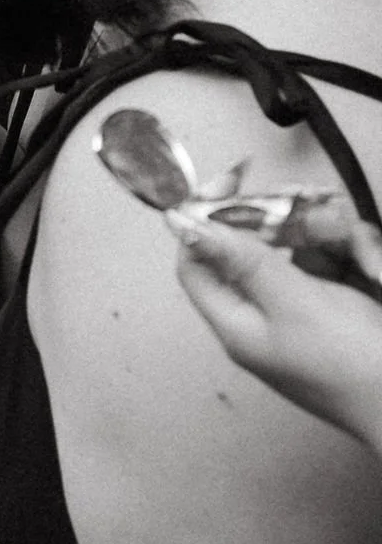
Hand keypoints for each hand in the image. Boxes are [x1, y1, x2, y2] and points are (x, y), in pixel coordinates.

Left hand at [171, 201, 381, 450]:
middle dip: (291, 219)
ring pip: (307, 246)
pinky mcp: (343, 304)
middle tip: (320, 203)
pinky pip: (341, 260)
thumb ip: (242, 258)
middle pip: (258, 244)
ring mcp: (308, 309)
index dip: (207, 216)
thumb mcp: (293, 303)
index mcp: (238, 323)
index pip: (198, 260)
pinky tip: (375, 271)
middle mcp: (266, 315)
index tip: (236, 178)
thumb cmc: (352, 366)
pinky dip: (361, 256)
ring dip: (337, 236)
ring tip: (368, 264)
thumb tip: (181, 224)